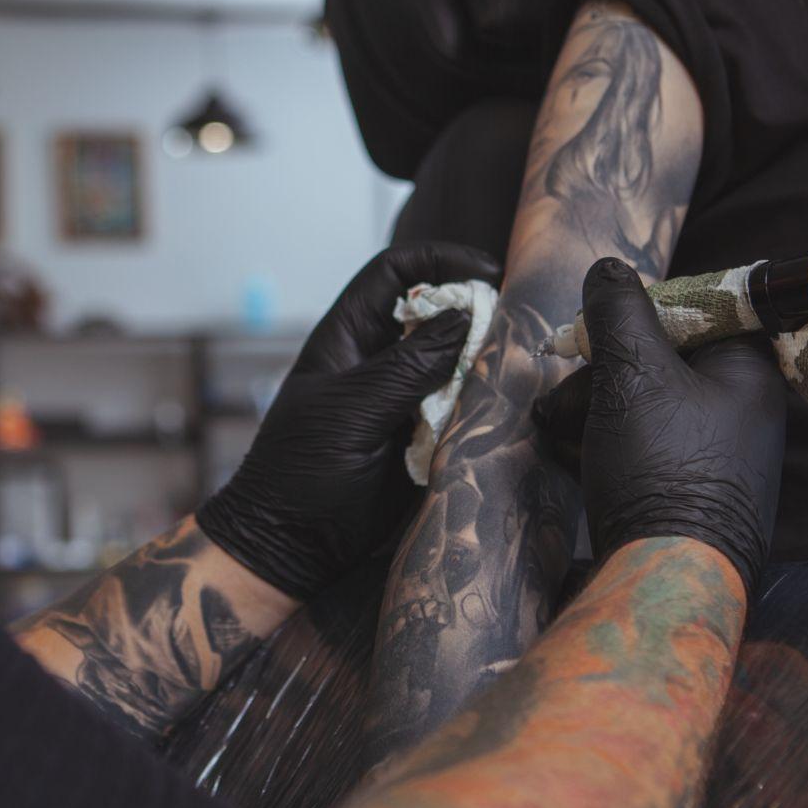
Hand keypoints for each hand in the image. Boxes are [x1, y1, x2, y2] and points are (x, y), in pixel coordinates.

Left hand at [199, 242, 503, 598]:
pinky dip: (487, 403)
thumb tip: (464, 314)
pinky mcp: (428, 438)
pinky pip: (466, 407)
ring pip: (459, 360)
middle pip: (438, 312)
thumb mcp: (351, 411)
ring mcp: (408, 399)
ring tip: (515, 366)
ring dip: (487, 360)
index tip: (486, 273)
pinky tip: (505, 405)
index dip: (441, 260)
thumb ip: (407, 366)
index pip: (396, 273)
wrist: (291, 548)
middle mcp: (383, 360)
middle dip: (477, 310)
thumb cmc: (300, 471)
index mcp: (351, 337)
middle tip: (514, 326)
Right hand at [533, 258, 785, 587]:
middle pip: (661, 360)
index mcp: (748, 371)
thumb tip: (610, 269)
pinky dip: (606, 446)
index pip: (696, 312)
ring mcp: (718, 457)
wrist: (665, 580)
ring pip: (644, 406)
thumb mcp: (633, 372)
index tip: (593, 330)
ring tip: (556, 429)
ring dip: (592, 409)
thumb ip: (619, 311)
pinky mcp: (690, 494)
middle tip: (563, 395)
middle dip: (601, 372)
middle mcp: (742, 411)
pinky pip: (644, 449)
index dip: (638, 314)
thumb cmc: (661, 467)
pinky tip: (574, 457)